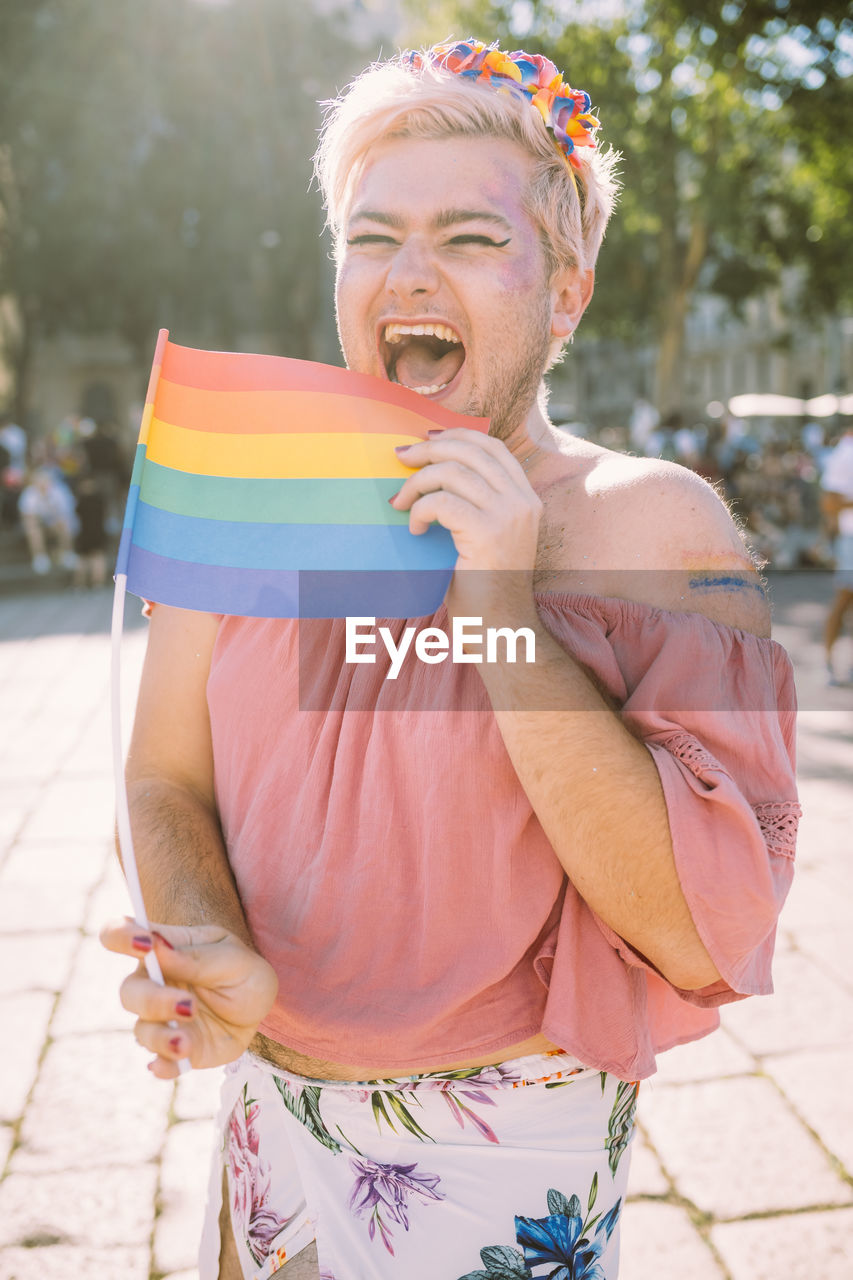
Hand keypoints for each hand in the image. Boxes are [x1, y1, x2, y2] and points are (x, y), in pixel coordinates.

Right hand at [100, 918, 278, 1078]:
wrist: (261, 1009)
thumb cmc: (243, 972)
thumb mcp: (233, 959)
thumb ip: (195, 957)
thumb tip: (155, 945)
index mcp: (162, 950)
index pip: (121, 934)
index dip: (120, 936)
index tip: (145, 944)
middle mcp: (152, 985)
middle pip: (130, 992)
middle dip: (154, 1000)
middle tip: (189, 1005)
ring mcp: (161, 1020)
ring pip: (142, 1031)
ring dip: (161, 1037)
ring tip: (185, 1042)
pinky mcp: (174, 1051)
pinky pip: (161, 1062)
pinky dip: (164, 1066)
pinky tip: (171, 1065)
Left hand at [391, 429, 541, 619]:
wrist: (499, 627)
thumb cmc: (482, 587)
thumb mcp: (483, 536)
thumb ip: (470, 503)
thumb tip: (429, 471)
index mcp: (526, 498)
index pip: (493, 447)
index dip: (458, 435)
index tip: (427, 439)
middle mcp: (522, 501)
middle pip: (470, 450)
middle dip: (429, 449)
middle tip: (401, 459)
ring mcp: (508, 515)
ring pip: (452, 472)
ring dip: (417, 483)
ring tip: (400, 504)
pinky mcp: (488, 533)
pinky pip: (441, 503)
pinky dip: (420, 511)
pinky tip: (415, 530)